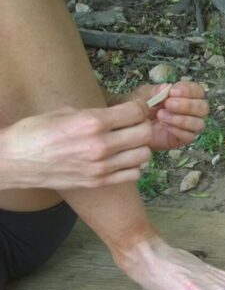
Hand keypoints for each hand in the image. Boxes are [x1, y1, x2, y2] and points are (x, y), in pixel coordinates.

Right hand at [0, 102, 152, 190]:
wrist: (14, 161)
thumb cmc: (35, 132)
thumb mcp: (64, 112)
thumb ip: (94, 113)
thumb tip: (114, 114)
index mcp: (92, 122)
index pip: (136, 112)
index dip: (139, 108)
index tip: (135, 108)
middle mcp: (101, 145)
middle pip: (145, 133)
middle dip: (142, 126)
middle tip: (133, 125)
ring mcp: (101, 167)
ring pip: (144, 155)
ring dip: (139, 147)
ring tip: (127, 143)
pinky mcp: (99, 182)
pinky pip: (133, 174)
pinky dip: (132, 165)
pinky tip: (121, 159)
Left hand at [126, 82, 209, 150]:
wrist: (132, 125)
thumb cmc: (141, 107)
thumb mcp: (145, 94)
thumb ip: (155, 91)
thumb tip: (166, 87)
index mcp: (186, 96)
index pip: (198, 91)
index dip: (189, 90)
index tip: (173, 91)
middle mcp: (193, 111)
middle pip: (203, 108)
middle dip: (187, 105)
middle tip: (168, 104)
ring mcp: (190, 126)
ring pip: (199, 123)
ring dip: (182, 119)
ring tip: (161, 116)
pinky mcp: (184, 139)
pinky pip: (189, 136)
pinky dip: (177, 130)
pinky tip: (164, 126)